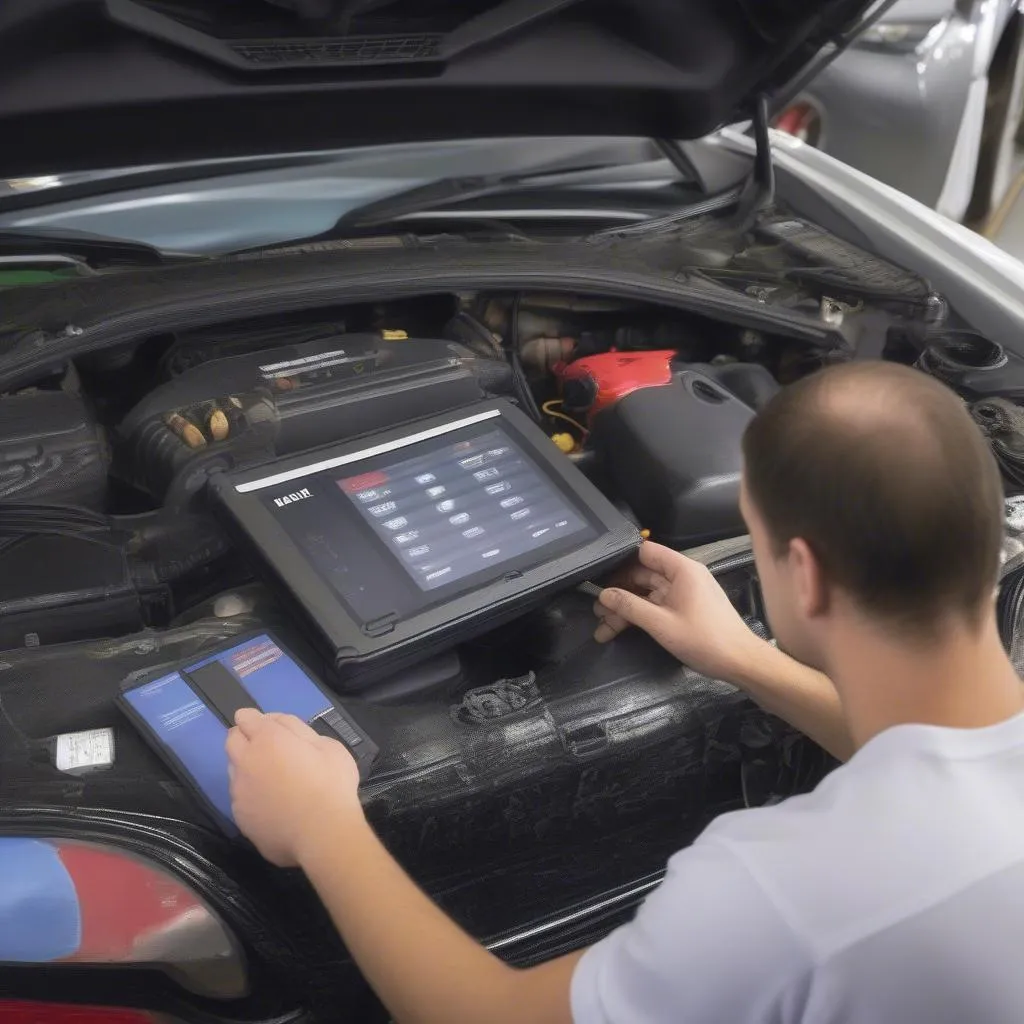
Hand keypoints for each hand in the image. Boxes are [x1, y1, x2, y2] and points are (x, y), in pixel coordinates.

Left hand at [226, 708, 362, 867]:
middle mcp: (246, 762)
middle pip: (231, 740)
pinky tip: (273, 805)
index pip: (245, 717)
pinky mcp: (240, 818)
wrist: (322, 835)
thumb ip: (298, 729)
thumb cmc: (331, 785)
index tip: (267, 726)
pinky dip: (252, 795)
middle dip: (244, 737)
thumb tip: (278, 724)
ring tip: (272, 779)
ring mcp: (239, 792)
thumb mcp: (328, 745)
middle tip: (267, 748)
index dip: (255, 719)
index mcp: (267, 739)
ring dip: (246, 767)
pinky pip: (240, 798)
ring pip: (234, 770)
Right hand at [594, 541, 764, 681]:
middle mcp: (683, 576)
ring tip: (602, 627)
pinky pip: (656, 606)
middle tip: (596, 610)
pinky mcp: (685, 609)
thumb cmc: (705, 640)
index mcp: (682, 569)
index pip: (645, 552)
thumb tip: (603, 595)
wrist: (741, 663)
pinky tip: (617, 631)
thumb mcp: (661, 624)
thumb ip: (630, 607)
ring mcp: (684, 594)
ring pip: (646, 594)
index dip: (621, 562)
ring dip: (625, 609)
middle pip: (642, 575)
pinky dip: (639, 617)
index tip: (599, 576)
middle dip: (618, 592)